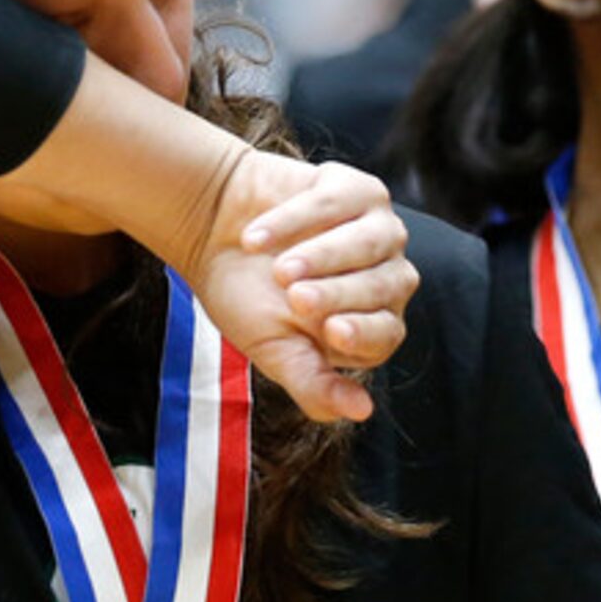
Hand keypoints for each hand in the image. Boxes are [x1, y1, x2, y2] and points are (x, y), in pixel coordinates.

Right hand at [177, 152, 413, 423]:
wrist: (213, 235)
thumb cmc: (247, 297)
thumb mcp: (276, 351)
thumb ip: (314, 385)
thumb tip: (361, 412)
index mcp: (373, 324)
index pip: (386, 334)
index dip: (362, 333)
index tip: (330, 330)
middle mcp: (387, 275)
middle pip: (384, 288)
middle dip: (338, 295)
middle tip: (294, 299)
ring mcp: (378, 228)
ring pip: (370, 242)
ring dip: (324, 257)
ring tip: (279, 270)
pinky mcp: (356, 189)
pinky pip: (336, 204)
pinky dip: (295, 220)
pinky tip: (256, 236)